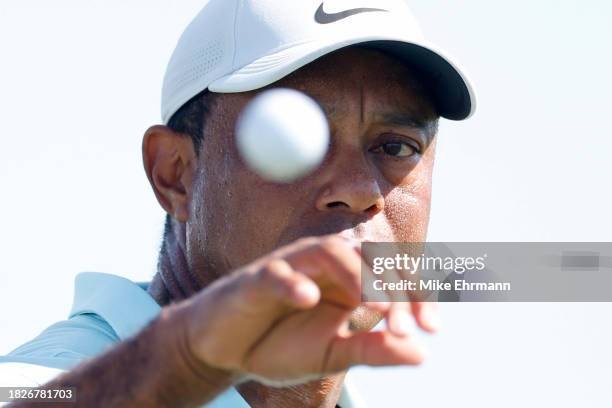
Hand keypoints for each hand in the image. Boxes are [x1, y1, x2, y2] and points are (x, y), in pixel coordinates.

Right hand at [175, 235, 437, 385]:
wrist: (227, 351)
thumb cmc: (280, 345)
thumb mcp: (333, 354)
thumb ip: (373, 349)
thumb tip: (423, 353)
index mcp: (347, 281)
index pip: (389, 275)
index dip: (415, 295)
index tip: (432, 327)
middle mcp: (323, 266)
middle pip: (367, 257)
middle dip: (389, 288)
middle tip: (401, 326)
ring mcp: (291, 268)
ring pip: (328, 250)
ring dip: (353, 274)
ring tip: (370, 304)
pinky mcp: (256, 278)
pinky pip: (276, 272)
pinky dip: (292, 283)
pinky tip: (308, 299)